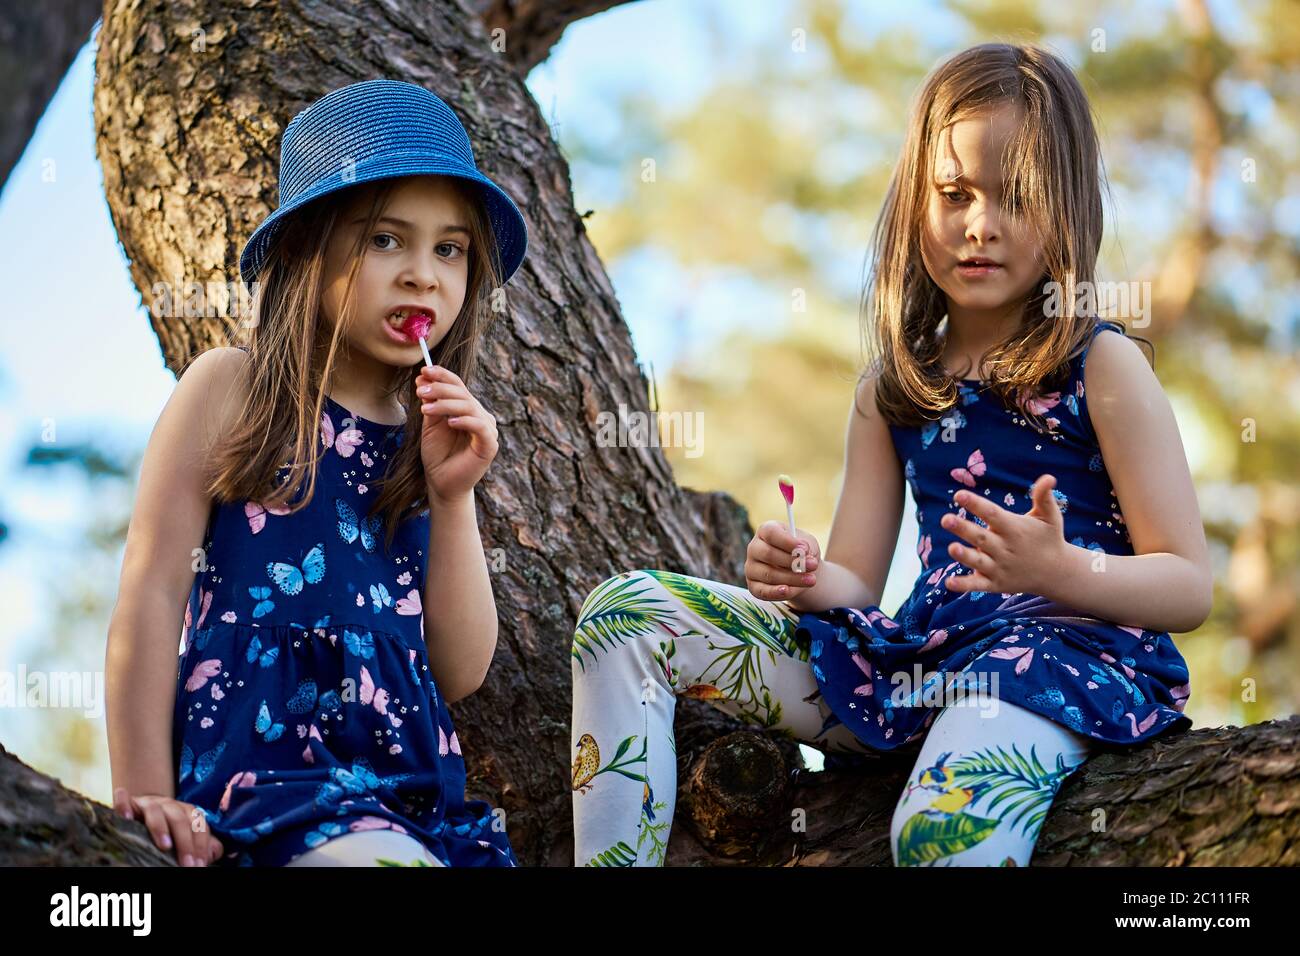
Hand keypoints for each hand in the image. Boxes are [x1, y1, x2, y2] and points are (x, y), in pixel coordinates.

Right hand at [113, 787, 223, 866]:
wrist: (140, 810)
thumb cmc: (165, 828)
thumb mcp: (184, 835)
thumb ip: (199, 842)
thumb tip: (214, 853)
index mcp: (185, 811)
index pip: (198, 825)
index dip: (201, 845)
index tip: (199, 864)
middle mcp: (168, 805)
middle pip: (180, 819)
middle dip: (185, 842)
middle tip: (187, 864)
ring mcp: (147, 803)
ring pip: (156, 811)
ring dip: (160, 828)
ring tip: (165, 846)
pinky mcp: (127, 803)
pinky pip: (124, 800)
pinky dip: (124, 805)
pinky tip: (125, 817)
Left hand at [414, 365, 497, 504]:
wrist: (442, 484)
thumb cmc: (438, 455)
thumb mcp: (430, 426)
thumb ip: (430, 404)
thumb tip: (421, 379)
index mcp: (467, 409)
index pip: (458, 385)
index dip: (442, 375)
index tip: (423, 370)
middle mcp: (480, 415)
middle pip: (463, 393)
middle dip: (440, 389)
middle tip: (420, 390)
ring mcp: (487, 430)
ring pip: (470, 407)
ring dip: (446, 404)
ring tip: (425, 408)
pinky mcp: (489, 445)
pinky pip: (481, 427)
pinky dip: (466, 421)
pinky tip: (450, 422)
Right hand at [745, 521, 820, 601]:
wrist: (799, 570)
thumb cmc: (801, 552)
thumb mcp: (807, 544)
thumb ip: (806, 547)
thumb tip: (804, 554)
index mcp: (765, 531)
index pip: (771, 533)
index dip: (787, 541)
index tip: (805, 549)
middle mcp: (754, 548)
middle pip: (768, 554)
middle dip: (792, 561)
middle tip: (813, 565)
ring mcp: (751, 568)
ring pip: (769, 574)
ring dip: (792, 578)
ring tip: (812, 580)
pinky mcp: (753, 586)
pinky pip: (762, 591)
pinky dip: (775, 592)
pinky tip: (788, 591)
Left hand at [941, 474, 1067, 595]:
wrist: (1056, 572)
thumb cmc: (1048, 538)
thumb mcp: (1050, 517)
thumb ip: (1044, 497)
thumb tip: (1049, 477)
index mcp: (1014, 529)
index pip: (993, 514)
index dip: (976, 504)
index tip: (959, 495)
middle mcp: (1005, 549)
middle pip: (981, 538)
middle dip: (963, 529)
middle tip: (945, 519)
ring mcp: (999, 568)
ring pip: (978, 562)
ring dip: (964, 556)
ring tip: (951, 547)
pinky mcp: (995, 584)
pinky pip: (977, 585)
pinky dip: (964, 585)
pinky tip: (948, 583)